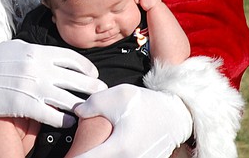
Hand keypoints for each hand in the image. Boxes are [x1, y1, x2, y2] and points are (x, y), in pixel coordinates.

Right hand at [0, 40, 105, 127]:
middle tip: (100, 92)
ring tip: (88, 109)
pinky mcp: (25, 106)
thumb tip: (54, 57)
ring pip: (69, 99)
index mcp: (36, 51)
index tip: (92, 74)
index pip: (72, 58)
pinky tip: (68, 122)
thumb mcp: (16, 47)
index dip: (87, 68)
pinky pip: (53, 116)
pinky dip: (64, 120)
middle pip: (77, 79)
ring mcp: (33, 88)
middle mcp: (38, 68)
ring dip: (82, 105)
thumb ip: (37, 51)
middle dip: (92, 87)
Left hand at [73, 84, 192, 157]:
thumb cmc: (146, 104)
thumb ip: (91, 104)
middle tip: (73, 153)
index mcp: (120, 148)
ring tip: (90, 150)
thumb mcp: (117, 96)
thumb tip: (76, 111)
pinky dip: (112, 156)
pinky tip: (105, 150)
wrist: (175, 114)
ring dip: (101, 155)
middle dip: (84, 156)